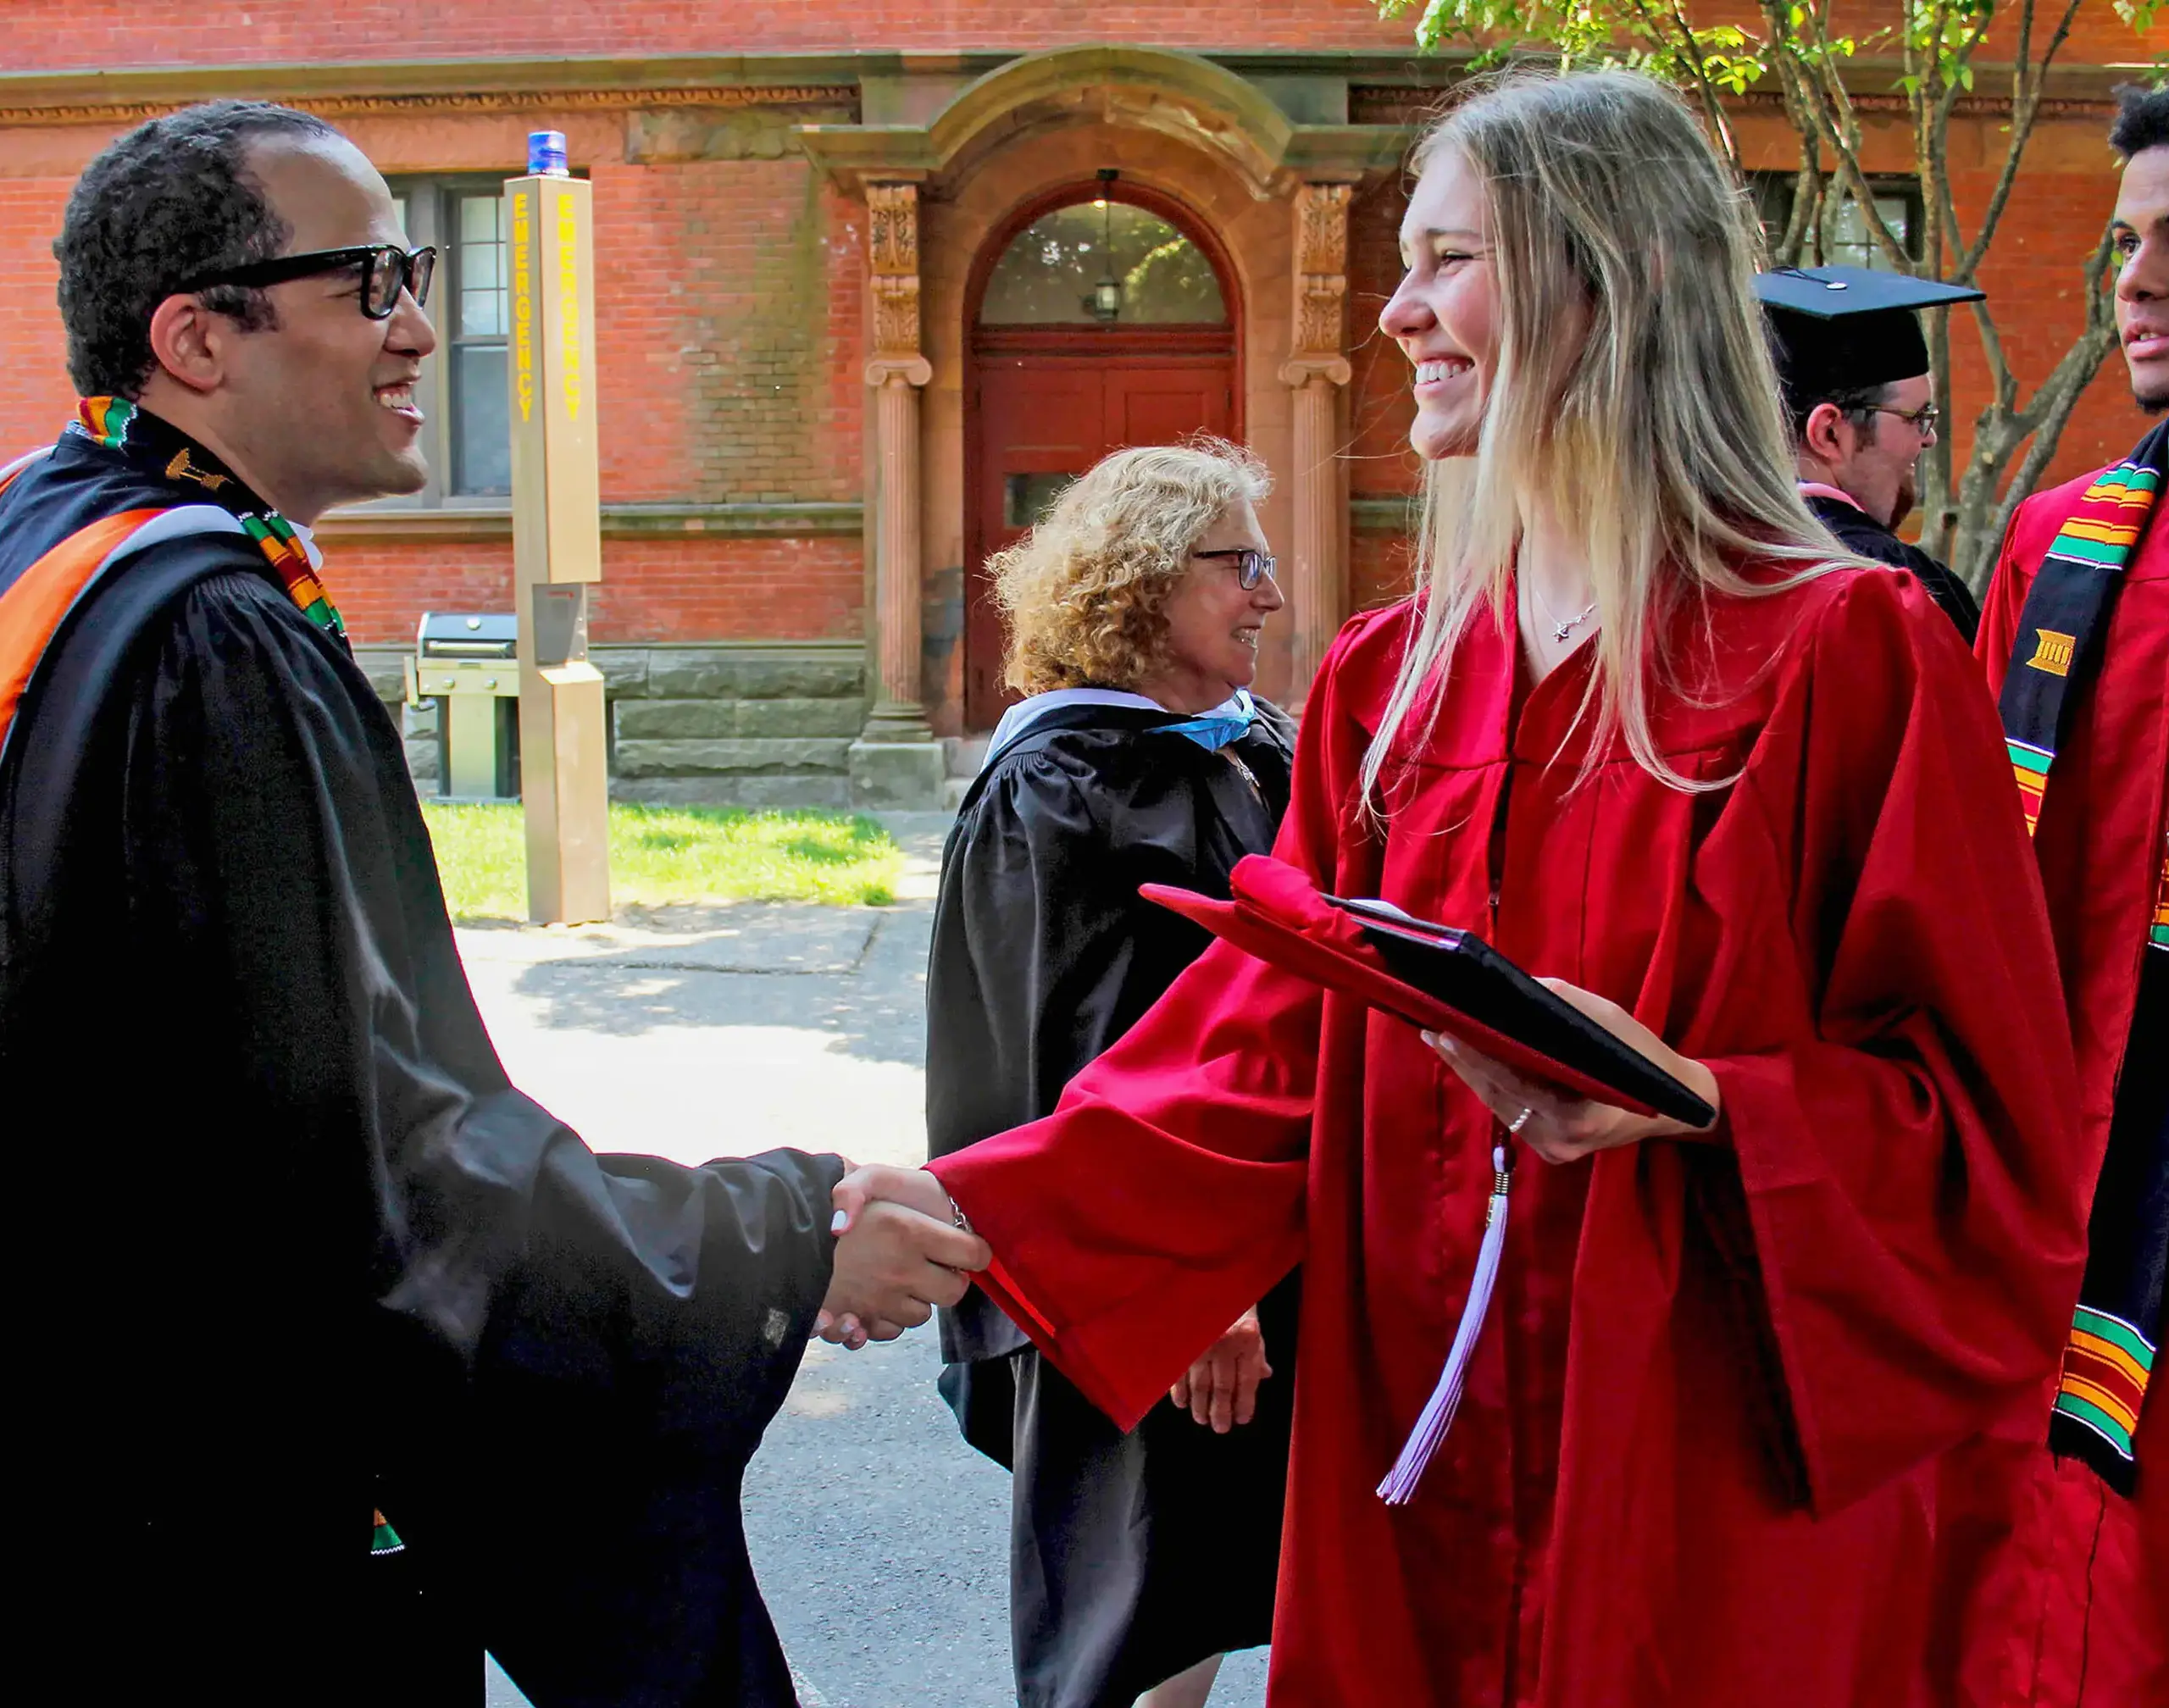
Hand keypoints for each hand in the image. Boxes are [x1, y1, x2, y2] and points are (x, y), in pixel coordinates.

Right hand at [818, 1166, 988, 1350]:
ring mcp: (881, 1299)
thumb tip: (852, 1223)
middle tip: (934, 1265)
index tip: (968, 1246)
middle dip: (950, 1280)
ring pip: (921, 1315)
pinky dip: (885, 1321)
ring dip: (915, 1301)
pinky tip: (875, 1301)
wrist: (800, 1240)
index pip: (973, 1253)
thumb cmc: (836, 1206)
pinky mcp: (863, 1320)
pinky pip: (890, 1330)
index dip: (974, 1250)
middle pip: (953, 1291)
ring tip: (898, 1280)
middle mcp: (899, 1270)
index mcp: (907, 1230)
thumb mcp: (866, 1179)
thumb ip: (877, 1188)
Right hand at [1170, 1307, 1270, 1432]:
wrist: (1206, 1275)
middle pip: (1223, 1388)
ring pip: (1200, 1386)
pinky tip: (1182, 1403)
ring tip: (1202, 1420)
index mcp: (1247, 1339)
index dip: (1245, 1403)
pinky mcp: (1179, 1344)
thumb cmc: (1233, 1301)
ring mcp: (1199, 1344)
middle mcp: (1224, 1344)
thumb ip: (1257, 1351)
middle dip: (1221, 1413)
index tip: (1242, 1419)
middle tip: (1220, 1429)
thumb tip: (1264, 1376)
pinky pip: (1178, 1375)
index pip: (1247, 1381)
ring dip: (1201, 1407)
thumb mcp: (1252, 1323)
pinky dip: (1180, 1393)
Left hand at [1422, 978, 1719, 1163]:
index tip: (1447, 1028)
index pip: (1516, 1080)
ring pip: (1500, 1105)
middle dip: (1465, 1059)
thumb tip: (1512, 989)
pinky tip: (1471, 1059)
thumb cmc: (1643, 1058)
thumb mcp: (1608, 1021)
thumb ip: (1560, 1005)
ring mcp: (1554, 1151)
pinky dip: (1493, 1084)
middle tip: (1433, 1026)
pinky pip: (1512, 1112)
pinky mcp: (1551, 1151)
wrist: (1675, 1104)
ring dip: (1471, 1071)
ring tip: (1442, 1037)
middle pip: (1499, 1095)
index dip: (1479, 1054)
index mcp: (1581, 1114)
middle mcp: (1562, 1140)